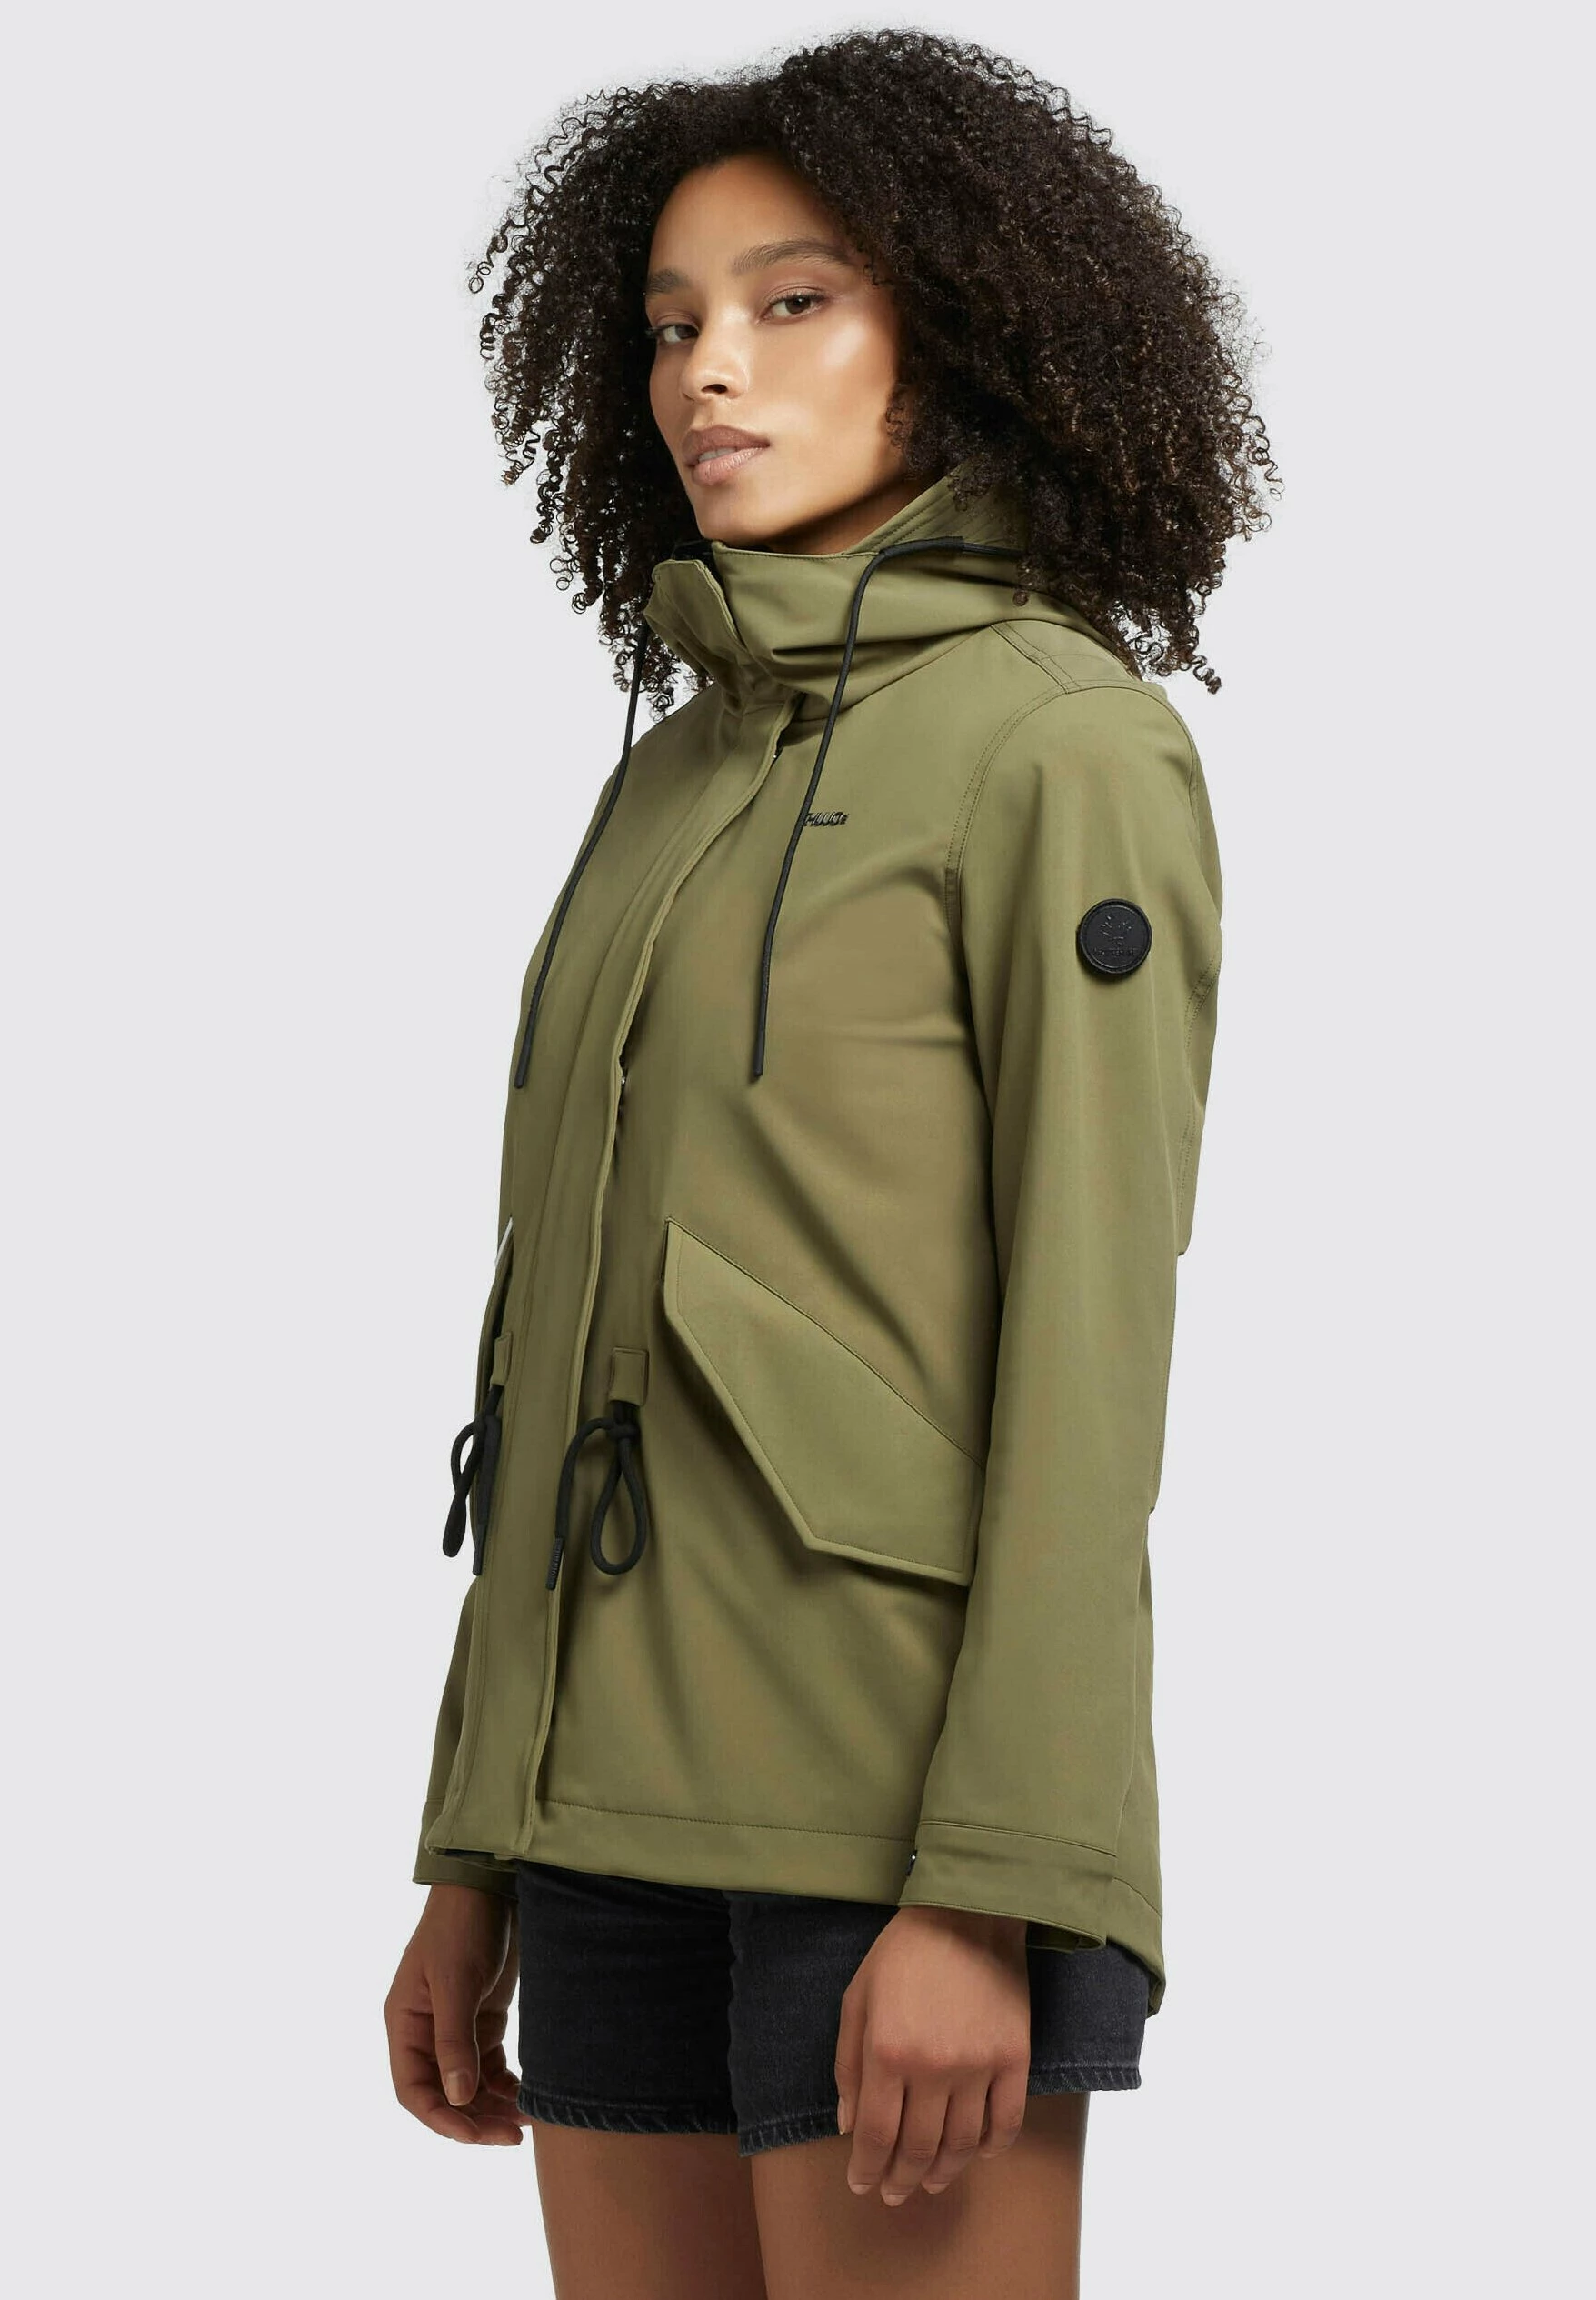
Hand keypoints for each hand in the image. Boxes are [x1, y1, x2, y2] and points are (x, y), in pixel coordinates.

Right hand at [385, 1883, 532, 2142]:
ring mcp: (457, 2028)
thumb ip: (454, 2039)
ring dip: (494, 2108)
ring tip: (527, 2123)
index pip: (414, 2089)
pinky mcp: (484, 2020)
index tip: (473, 2135)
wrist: (492, 1886)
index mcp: (405, 2024)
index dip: (440, 2119)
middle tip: (512, 2138)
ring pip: (471, 2086)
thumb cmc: (462, 1926)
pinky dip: (507, 2086)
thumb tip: (456, 2099)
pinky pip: (491, 2068)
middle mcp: (427, 2032)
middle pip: (445, 2094)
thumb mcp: (455, 1982)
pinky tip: (528, 2096)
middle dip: (475, 2120)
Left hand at [834, 1905, 1030, 2203]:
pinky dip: (992, 2147)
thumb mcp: (858, 1999)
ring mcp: (978, 2066)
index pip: (876, 2135)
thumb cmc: (904, 1953)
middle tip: (894, 2194)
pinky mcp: (1014, 2059)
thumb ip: (848, 2064)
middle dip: (901, 2180)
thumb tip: (849, 2126)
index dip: (866, 2169)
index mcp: (887, 2052)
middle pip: (917, 2149)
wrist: (968, 1913)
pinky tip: (978, 2154)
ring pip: (962, 2145)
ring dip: (944, 2171)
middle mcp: (933, 2067)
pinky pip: (1006, 2122)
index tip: (862, 2185)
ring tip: (931, 2181)